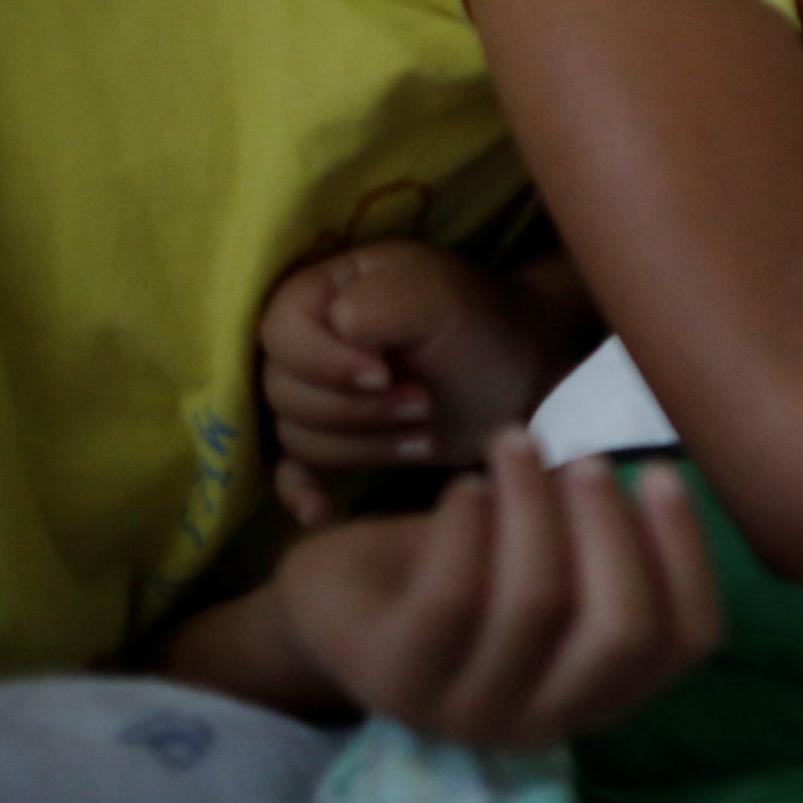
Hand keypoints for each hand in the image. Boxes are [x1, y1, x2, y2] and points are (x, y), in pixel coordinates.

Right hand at [259, 241, 596, 525]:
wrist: (520, 368)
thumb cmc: (481, 322)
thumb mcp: (437, 296)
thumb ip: (375, 304)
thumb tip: (333, 332)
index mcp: (322, 291)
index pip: (281, 333)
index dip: (325, 362)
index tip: (384, 374)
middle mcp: (308, 342)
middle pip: (282, 391)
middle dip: (354, 408)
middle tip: (422, 405)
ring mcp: (320, 394)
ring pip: (296, 434)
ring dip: (360, 443)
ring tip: (423, 432)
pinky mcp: (337, 439)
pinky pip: (293, 470)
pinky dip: (301, 491)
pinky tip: (319, 511)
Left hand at [270, 430, 721, 746]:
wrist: (341, 602)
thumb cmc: (466, 569)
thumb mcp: (549, 564)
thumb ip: (606, 542)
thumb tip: (658, 478)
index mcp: (601, 692)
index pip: (684, 640)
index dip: (685, 551)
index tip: (660, 470)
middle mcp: (543, 718)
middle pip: (620, 628)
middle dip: (612, 526)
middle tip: (585, 458)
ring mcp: (465, 708)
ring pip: (536, 600)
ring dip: (534, 502)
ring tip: (515, 444)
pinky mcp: (394, 676)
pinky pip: (454, 591)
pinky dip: (469, 521)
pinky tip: (465, 485)